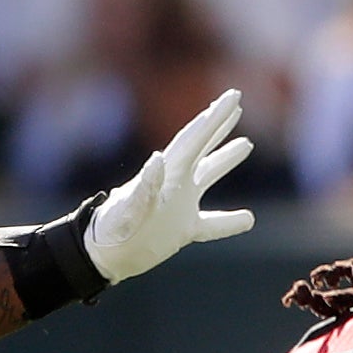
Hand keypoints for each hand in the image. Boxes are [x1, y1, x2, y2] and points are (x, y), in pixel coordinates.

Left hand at [83, 87, 256, 284]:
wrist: (103, 255)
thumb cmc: (112, 230)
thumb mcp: (127, 209)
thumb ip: (144, 188)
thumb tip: (158, 159)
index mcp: (166, 173)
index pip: (195, 138)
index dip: (215, 117)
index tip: (233, 97)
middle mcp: (174, 183)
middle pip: (201, 146)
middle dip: (218, 124)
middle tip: (235, 102)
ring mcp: (179, 205)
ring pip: (208, 176)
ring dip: (225, 159)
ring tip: (245, 143)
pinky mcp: (182, 229)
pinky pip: (212, 224)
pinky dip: (229, 223)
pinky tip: (249, 220)